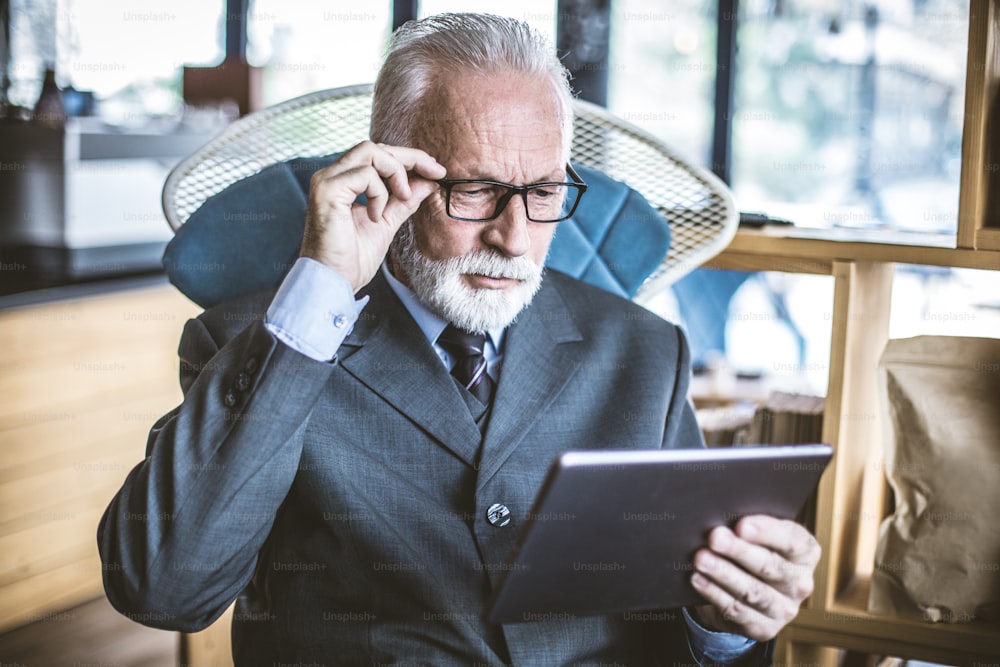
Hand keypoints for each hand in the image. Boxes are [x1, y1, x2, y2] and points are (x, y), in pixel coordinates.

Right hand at [299, 141, 445, 291]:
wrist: (333, 281)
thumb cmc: (352, 259)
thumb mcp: (387, 223)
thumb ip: (404, 201)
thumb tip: (428, 181)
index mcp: (343, 182)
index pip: (378, 155)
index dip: (409, 158)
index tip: (435, 170)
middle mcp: (332, 175)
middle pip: (376, 147)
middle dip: (411, 157)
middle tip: (435, 173)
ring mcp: (327, 181)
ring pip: (371, 152)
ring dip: (396, 174)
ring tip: (402, 199)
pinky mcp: (327, 190)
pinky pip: (365, 174)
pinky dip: (379, 193)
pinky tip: (376, 216)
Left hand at [689, 515, 820, 640]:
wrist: (747, 590)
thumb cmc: (754, 551)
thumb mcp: (759, 536)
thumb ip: (750, 526)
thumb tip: (723, 519)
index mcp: (806, 554)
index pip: (793, 541)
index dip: (767, 532)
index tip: (741, 525)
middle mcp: (800, 583)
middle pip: (770, 565)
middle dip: (739, 550)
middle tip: (715, 537)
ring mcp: (784, 609)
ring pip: (752, 590)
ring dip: (724, 573)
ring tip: (701, 559)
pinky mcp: (764, 628)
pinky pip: (737, 610)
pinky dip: (714, 593)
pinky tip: (699, 579)